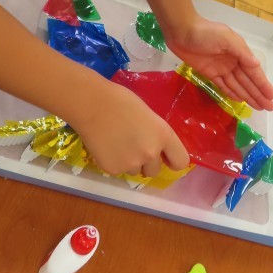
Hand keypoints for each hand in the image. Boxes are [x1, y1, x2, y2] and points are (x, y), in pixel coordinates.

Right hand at [74, 76, 190, 177]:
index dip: (172, 160)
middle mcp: (151, 153)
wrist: (92, 104)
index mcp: (163, 136)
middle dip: (147, 162)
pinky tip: (106, 146)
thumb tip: (157, 147)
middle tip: (134, 146)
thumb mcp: (149, 116)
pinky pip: (118, 171)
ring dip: (130, 162)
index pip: (180, 162)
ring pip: (135, 171)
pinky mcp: (113, 169)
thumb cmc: (121, 101)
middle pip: (155, 171)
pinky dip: (114, 162)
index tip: (165, 157)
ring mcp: (131, 163)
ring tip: (118, 143)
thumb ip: (156, 134)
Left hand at [166, 15, 272, 110]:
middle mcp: (233, 61)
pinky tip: (240, 100)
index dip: (263, 84)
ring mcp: (221, 68)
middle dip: (258, 94)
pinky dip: (232, 92)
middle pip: (248, 81)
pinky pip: (223, 85)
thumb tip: (257, 64)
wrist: (182, 31)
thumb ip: (242, 52)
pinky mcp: (209, 72)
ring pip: (237, 85)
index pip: (254, 72)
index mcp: (239, 52)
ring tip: (258, 107)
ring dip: (248, 96)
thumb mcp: (226, 38)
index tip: (272, 96)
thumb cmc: (205, 32)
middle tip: (269, 107)